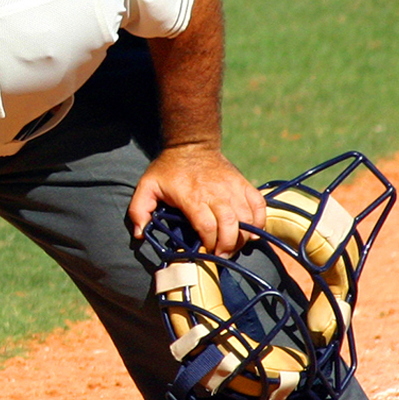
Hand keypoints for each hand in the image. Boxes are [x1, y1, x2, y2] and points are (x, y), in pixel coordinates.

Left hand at [128, 145, 265, 253]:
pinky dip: (260, 221)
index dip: (209, 244)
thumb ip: (139, 210)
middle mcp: (216, 193)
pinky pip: (259, 205)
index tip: (205, 253)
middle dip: (228, 245)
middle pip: (230, 225)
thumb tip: (139, 234)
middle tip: (222, 255)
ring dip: (244, 237)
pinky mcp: (243, 184)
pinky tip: (253, 233)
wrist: (191, 144)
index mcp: (192, 197)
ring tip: (235, 246)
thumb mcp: (147, 186)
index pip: (207, 226)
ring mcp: (232, 188)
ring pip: (247, 217)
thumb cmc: (168, 169)